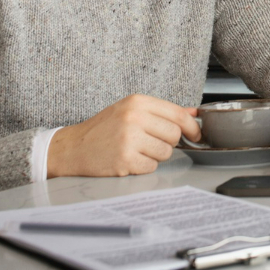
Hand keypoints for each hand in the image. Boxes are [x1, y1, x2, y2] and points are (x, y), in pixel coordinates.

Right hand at [47, 94, 201, 177]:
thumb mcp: (131, 110)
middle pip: (175, 135)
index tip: (196, 134)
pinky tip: (129, 159)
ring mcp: (129, 140)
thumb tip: (194, 113)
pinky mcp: (125, 160)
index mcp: (137, 102)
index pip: (178, 114)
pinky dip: (144, 166)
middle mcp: (134, 118)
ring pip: (166, 152)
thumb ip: (163, 112)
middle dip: (168, 142)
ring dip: (156, 155)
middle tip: (151, 142)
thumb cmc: (103, 129)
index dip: (192, 127)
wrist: (73, 147)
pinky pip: (151, 167)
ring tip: (137, 150)